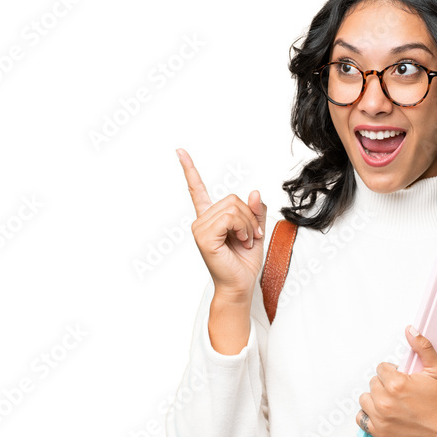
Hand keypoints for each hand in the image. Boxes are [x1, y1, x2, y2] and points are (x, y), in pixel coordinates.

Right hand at [177, 148, 266, 300]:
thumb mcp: (256, 231)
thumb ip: (255, 211)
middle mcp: (202, 221)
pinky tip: (241, 242)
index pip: (197, 190)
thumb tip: (254, 192)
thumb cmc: (245, 262)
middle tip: (252, 236)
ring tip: (246, 241)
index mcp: (211, 218)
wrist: (241, 285)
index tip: (180, 151)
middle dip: (249, 217)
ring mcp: (200, 228)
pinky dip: (243, 228)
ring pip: (233, 207)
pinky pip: (229, 218)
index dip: (189, 170)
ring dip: (248, 224)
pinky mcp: (204, 237)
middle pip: (232, 199)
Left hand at [357, 325, 436, 436]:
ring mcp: (381, 419)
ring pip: (365, 399)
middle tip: (400, 391)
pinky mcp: (380, 433)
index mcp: (397, 384)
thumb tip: (410, 329)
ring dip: (375, 398)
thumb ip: (423, 347)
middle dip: (385, 384)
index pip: (381, 368)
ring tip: (391, 401)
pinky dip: (369, 415)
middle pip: (373, 383)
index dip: (392, 372)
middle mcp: (385, 402)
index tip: (403, 378)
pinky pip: (361, 419)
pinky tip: (382, 413)